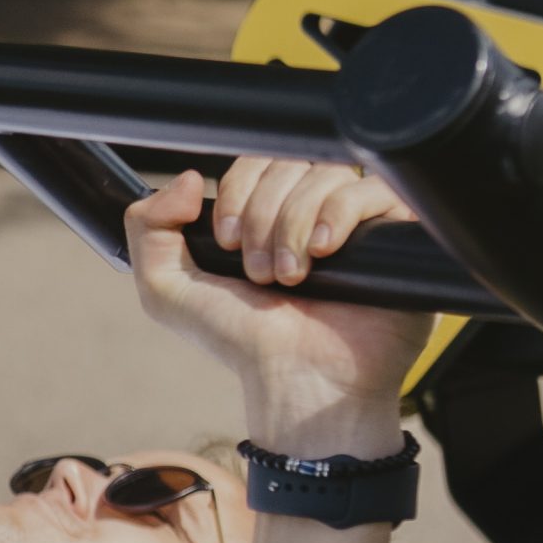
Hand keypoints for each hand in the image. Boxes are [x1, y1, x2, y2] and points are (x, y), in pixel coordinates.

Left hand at [125, 158, 432, 450]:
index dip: (237, 193)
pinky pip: (371, 189)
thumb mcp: (168, 290)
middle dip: (262, 216)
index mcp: (265, 212)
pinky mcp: (393, 234)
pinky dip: (339, 214)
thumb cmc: (242, 341)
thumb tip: (188, 179)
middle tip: (259, 272)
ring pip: (326, 174)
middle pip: (289, 163)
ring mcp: (353, 221)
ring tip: (291, 277)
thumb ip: (148, 227)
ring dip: (294, 225)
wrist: (298, 381)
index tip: (228, 243)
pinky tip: (325, 252)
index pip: (255, 161)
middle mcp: (309, 210)